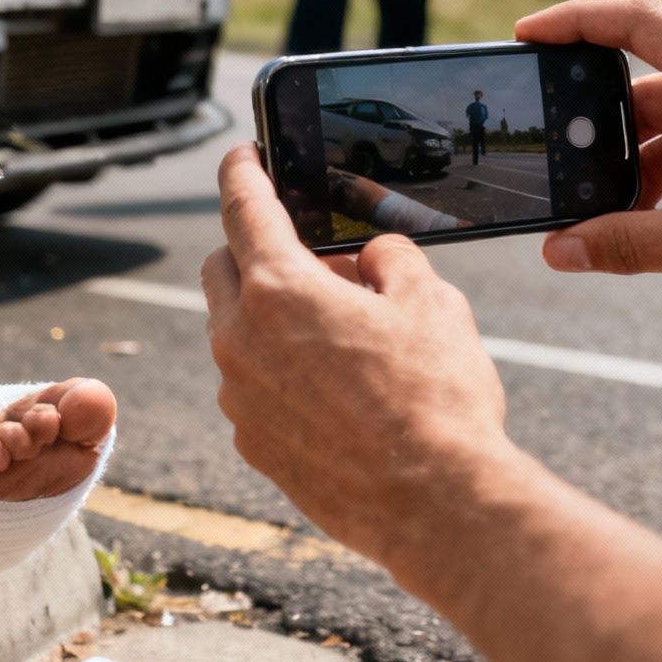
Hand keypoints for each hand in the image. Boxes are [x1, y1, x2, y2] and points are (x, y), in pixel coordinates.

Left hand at [202, 144, 506, 570]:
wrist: (438, 506)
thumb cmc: (438, 400)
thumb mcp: (432, 302)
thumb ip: (390, 260)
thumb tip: (369, 259)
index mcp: (280, 291)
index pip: (244, 208)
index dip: (241, 171)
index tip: (240, 154)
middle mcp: (240, 341)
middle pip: (222, 269)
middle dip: (253, 250)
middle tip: (309, 258)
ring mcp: (240, 399)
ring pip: (235, 333)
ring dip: (269, 319)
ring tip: (339, 335)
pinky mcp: (252, 445)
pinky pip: (251, 388)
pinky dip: (277, 374)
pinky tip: (334, 393)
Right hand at [516, 0, 661, 344]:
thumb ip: (626, 244)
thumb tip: (560, 251)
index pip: (641, 23)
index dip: (578, 22)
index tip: (529, 34)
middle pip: (647, 83)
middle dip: (600, 126)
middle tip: (557, 158)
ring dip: (632, 164)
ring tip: (600, 211)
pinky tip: (640, 220)